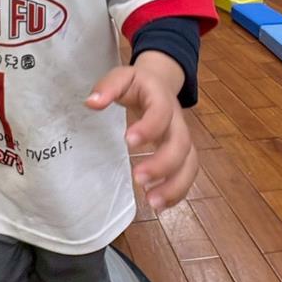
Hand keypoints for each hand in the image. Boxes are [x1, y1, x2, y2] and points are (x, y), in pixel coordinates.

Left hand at [86, 58, 196, 211]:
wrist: (160, 83)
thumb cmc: (137, 84)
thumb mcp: (122, 76)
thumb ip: (108, 87)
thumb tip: (92, 103)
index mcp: (161, 97)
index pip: (161, 111)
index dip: (149, 127)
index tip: (128, 140)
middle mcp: (177, 119)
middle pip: (181, 143)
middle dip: (163, 164)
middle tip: (139, 179)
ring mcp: (182, 137)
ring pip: (190, 163)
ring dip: (175, 185)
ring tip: (153, 203)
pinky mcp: (182, 153)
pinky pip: (187, 173)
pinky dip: (177, 192)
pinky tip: (159, 205)